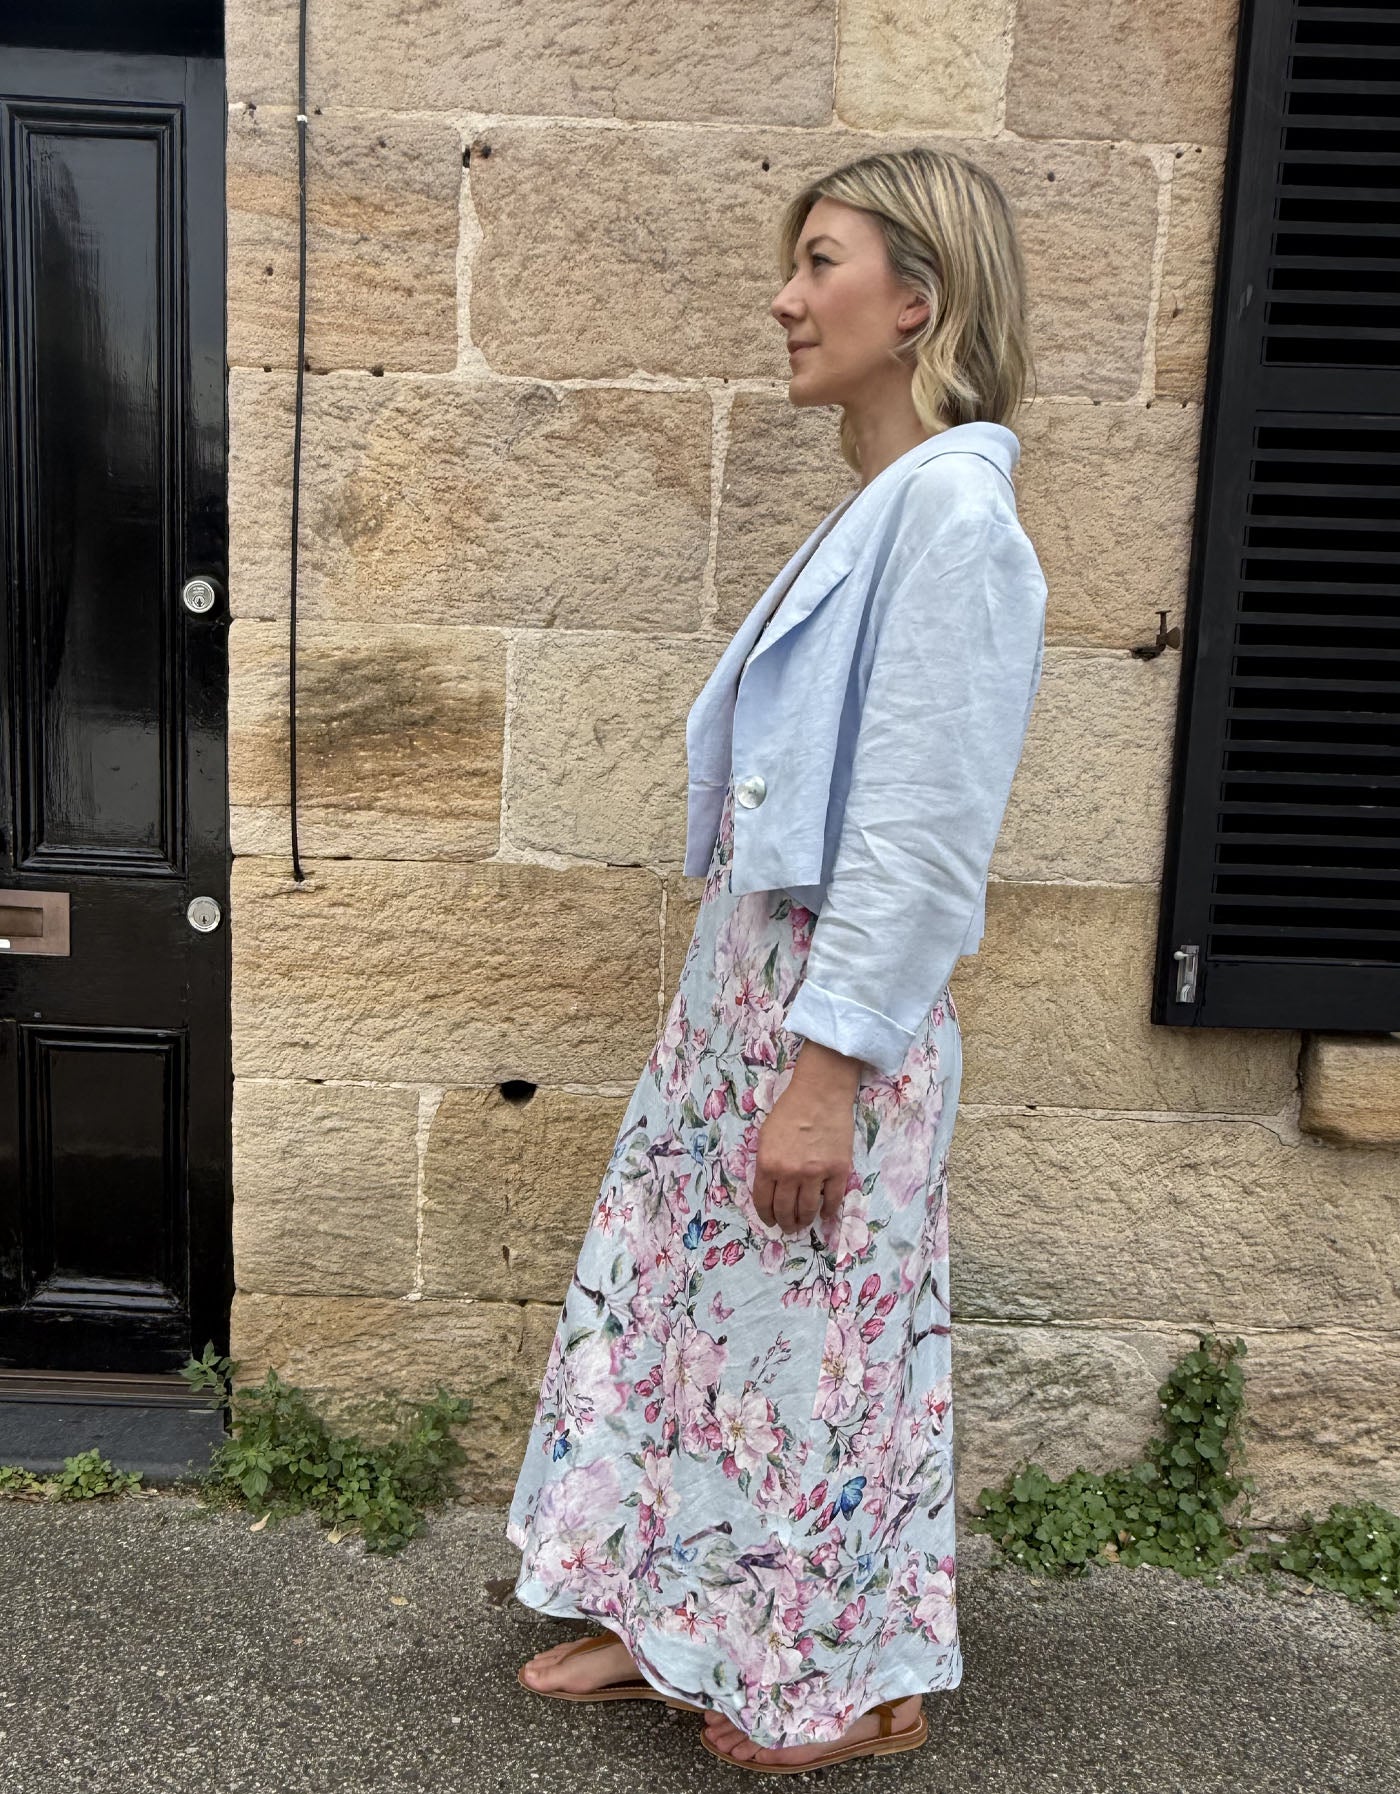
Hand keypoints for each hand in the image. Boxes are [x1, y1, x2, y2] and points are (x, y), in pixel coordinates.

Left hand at [753, 1041, 862, 1236]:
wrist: (820, 1094)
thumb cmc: (790, 1110)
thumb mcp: (765, 1136)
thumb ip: (766, 1163)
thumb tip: (770, 1187)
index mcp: (768, 1164)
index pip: (763, 1201)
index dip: (766, 1215)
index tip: (770, 1221)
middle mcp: (790, 1173)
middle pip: (785, 1210)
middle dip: (784, 1223)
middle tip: (787, 1228)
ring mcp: (816, 1174)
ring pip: (808, 1209)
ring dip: (804, 1221)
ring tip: (803, 1224)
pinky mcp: (838, 1170)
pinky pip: (833, 1199)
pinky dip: (828, 1211)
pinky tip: (825, 1214)